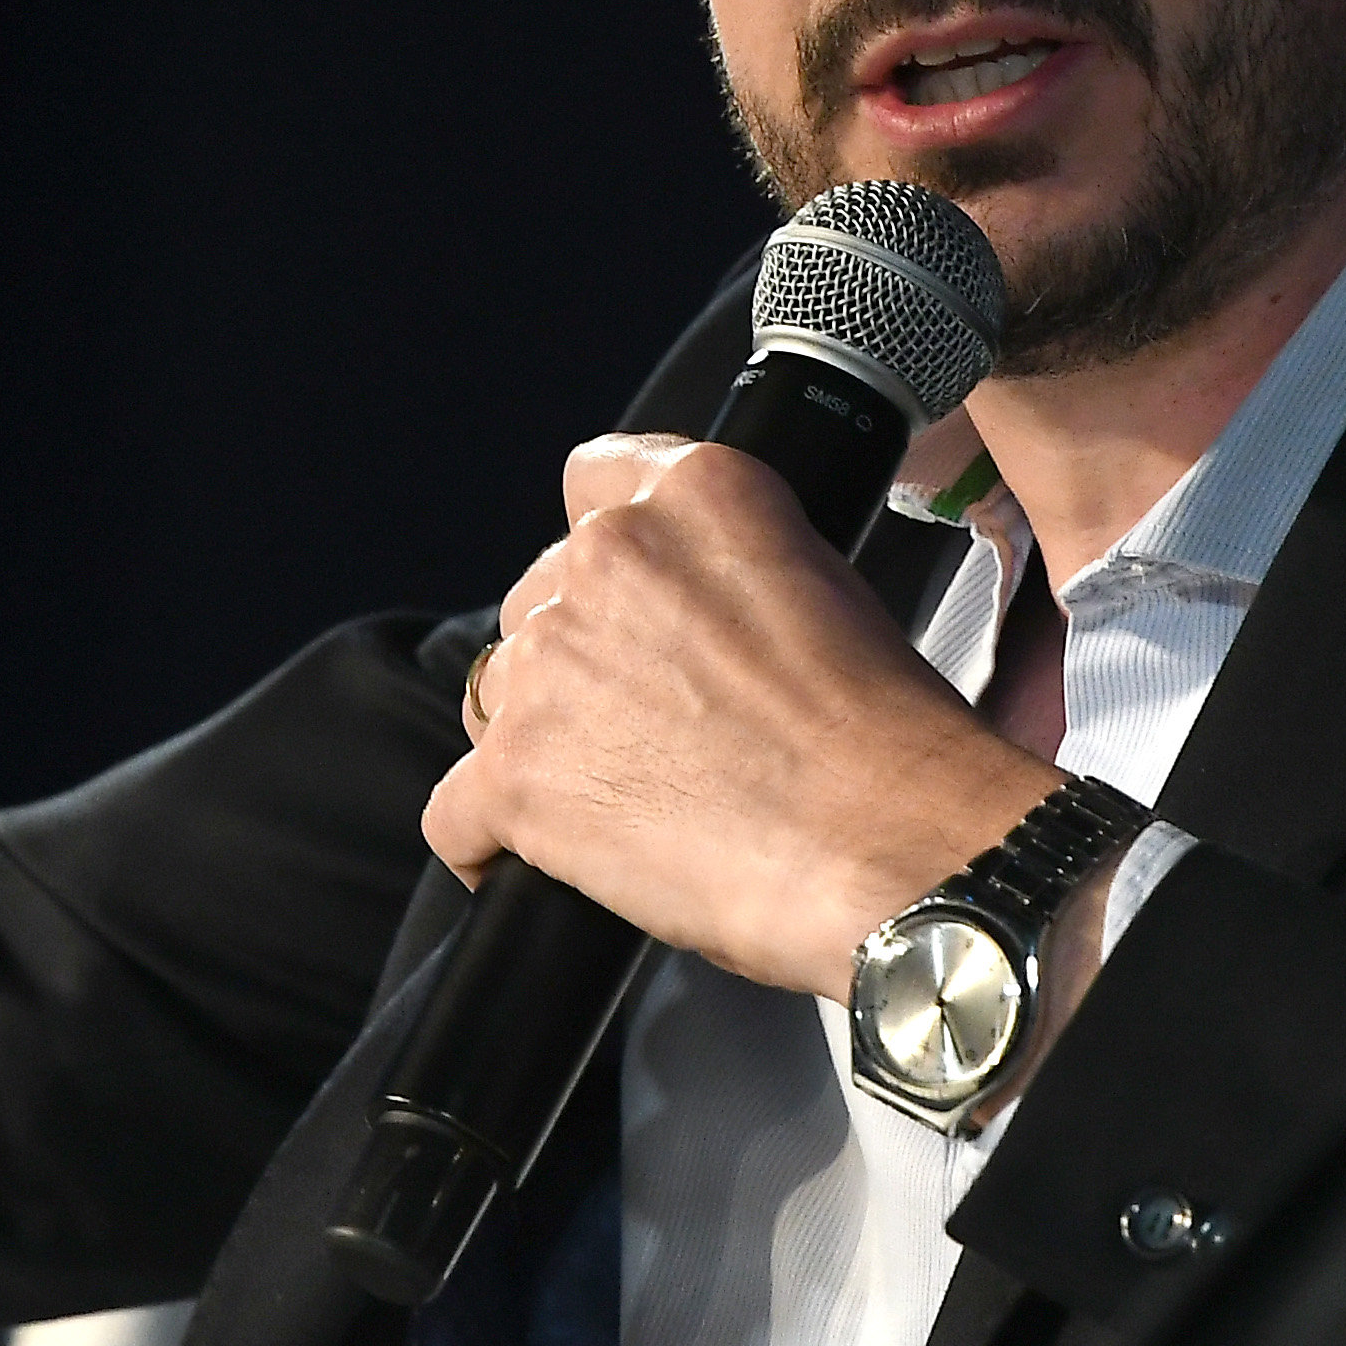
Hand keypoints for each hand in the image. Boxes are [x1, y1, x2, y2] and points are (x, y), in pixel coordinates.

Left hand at [427, 433, 1057, 995]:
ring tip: (617, 804)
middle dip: (578, 662)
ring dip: (538, 742)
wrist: (890, 846)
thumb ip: (733, 576)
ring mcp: (552, 665)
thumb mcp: (828, 592)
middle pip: (539, 600)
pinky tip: (532, 866)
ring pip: (496, 696)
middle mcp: (608, 558)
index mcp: (695, 496)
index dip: (605, 553)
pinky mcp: (517, 773)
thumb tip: (693, 630)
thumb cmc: (889, 745)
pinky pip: (455, 812)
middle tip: (649, 730)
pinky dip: (488, 843)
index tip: (624, 603)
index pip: (595, 479)